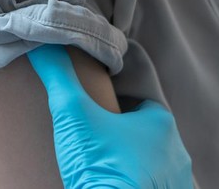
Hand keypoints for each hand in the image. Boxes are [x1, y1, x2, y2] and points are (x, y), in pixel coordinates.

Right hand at [28, 44, 192, 188]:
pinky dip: (137, 184)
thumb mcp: (71, 113)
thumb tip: (42, 44)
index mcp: (161, 124)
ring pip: (153, 165)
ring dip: (133, 165)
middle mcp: (177, 153)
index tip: (97, 116)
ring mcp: (176, 184)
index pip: (142, 106)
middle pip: (147, 136)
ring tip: (103, 168)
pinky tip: (113, 184)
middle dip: (125, 138)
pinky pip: (153, 186)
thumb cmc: (99, 164)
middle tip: (96, 142)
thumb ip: (58, 76)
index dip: (118, 108)